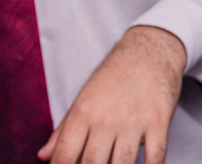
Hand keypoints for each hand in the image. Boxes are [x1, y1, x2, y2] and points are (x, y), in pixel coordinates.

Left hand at [38, 26, 185, 163]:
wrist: (151, 49)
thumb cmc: (115, 74)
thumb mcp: (84, 97)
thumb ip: (63, 130)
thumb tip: (43, 155)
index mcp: (83, 112)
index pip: (64, 155)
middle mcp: (106, 118)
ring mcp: (134, 121)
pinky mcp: (158, 121)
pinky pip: (155, 155)